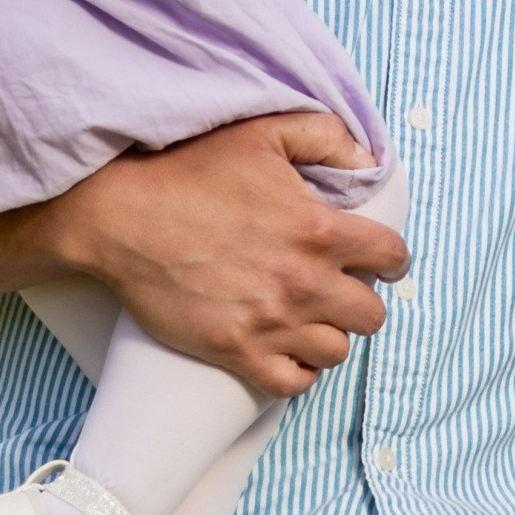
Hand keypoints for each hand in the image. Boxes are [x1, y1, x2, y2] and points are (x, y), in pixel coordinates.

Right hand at [42, 112, 408, 396]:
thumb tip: (367, 158)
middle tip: (340, 289)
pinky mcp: (236, 351)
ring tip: (312, 318)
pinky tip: (288, 350)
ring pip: (336, 351)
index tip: (381, 261)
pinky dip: (298, 370)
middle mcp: (303, 282)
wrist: (122, 217)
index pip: (392, 257)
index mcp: (319, 229)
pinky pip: (293, 383)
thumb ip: (326, 136)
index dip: (392, 259)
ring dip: (330, 334)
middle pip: (371, 314)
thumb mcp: (264, 132)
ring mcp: (271, 322)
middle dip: (361, 300)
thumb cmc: (190, 171)